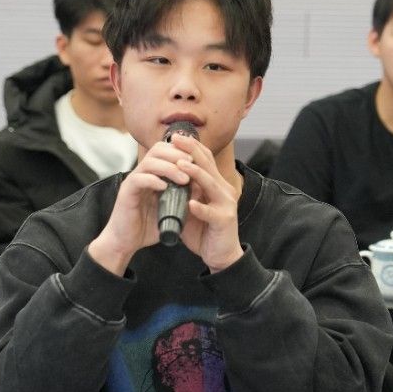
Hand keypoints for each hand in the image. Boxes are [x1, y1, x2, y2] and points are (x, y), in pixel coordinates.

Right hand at [87, 138, 192, 274]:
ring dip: (169, 168)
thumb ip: (183, 197)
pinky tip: (165, 188)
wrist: (126, 242)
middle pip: (157, 150)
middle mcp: (142, 174)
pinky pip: (138, 179)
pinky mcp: (126, 193)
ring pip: (149, 162)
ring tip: (184, 179)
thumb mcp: (171, 209)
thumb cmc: (148, 226)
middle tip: (192, 164)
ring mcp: (133, 182)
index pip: (166, 151)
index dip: (182, 151)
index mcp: (152, 174)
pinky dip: (153, 181)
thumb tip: (202, 187)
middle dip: (177, 154)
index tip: (197, 160)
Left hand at [171, 133, 243, 271]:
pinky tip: (190, 204)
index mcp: (215, 184)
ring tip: (180, 165)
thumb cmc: (205, 230)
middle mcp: (223, 189)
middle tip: (175, 139)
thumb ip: (183, 192)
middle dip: (191, 150)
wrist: (221, 255)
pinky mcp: (224, 220)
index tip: (174, 136)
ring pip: (210, 184)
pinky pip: (211, 213)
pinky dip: (200, 208)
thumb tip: (166, 179)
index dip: (191, 146)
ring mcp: (226, 204)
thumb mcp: (191, 206)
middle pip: (207, 164)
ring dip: (195, 173)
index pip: (204, 159)